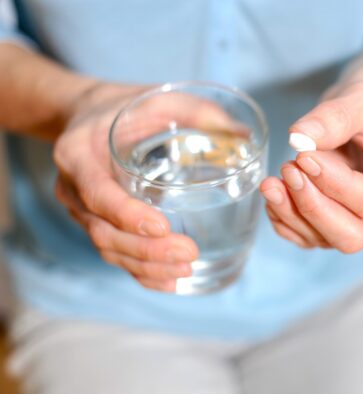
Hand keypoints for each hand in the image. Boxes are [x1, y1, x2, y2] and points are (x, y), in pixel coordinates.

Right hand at [54, 82, 241, 290]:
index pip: (97, 193)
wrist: (91, 117)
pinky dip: (139, 271)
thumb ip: (197, 112)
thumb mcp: (158, 98)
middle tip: (188, 254)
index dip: (127, 215)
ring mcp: (81, 209)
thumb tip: (245, 137)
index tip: (162, 227)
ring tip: (184, 270)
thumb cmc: (125, 108)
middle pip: (104, 231)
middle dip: (146, 250)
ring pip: (108, 249)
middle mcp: (73, 187)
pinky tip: (168, 280)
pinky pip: (113, 252)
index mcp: (78, 153)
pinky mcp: (95, 221)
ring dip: (146, 266)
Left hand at [261, 46, 362, 252]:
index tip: (303, 157)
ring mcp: (358, 219)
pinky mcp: (333, 217)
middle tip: (288, 170)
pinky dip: (286, 219)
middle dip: (311, 206)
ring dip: (291, 213)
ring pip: (324, 238)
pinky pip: (307, 235)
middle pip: (349, 234)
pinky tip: (274, 195)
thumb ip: (336, 118)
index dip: (333, 183)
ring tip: (271, 182)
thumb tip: (298, 137)